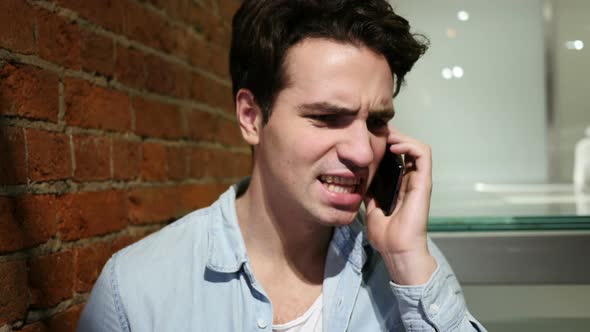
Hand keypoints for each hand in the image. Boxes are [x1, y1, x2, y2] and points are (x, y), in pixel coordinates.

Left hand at [364, 127, 436, 284]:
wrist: (397, 251)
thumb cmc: (386, 236)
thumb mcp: (371, 209)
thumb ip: (369, 195)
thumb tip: (358, 183)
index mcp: (400, 186)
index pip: (396, 157)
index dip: (385, 144)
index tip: (369, 137)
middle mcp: (412, 180)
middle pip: (406, 148)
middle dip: (392, 136)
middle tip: (375, 130)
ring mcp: (419, 180)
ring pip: (417, 147)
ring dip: (401, 137)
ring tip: (385, 136)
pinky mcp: (424, 182)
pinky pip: (422, 154)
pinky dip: (409, 145)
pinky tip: (393, 146)